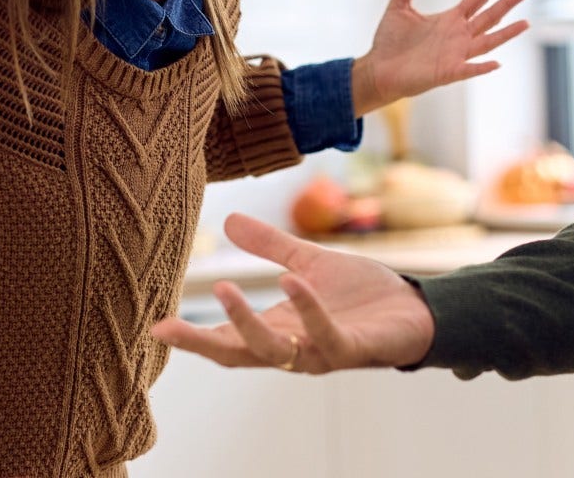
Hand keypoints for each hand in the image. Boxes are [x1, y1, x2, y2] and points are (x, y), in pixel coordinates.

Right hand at [150, 213, 435, 370]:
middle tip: (166, 328)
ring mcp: (321, 351)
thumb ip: (269, 246)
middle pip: (237, 354)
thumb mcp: (308, 263)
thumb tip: (225, 220)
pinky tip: (291, 281)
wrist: (417, 310)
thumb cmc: (362, 296)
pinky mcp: (353, 348)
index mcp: (278, 328)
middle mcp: (294, 347)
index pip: (226, 337)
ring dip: (247, 323)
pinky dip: (307, 310)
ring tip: (225, 286)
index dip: (192, 335)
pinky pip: (325, 335)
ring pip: (274, 351)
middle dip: (202, 343)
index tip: (155, 325)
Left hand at [351, 0, 531, 114]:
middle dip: (509, 2)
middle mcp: (458, 35)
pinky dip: (481, 67)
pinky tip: (496, 63)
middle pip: (490, 15)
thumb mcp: (399, 5)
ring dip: (506, 33)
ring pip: (487, 41)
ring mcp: (455, 54)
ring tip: (526, 23)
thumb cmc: (390, 41)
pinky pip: (468, 69)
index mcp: (450, 19)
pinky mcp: (447, 72)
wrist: (378, 69)